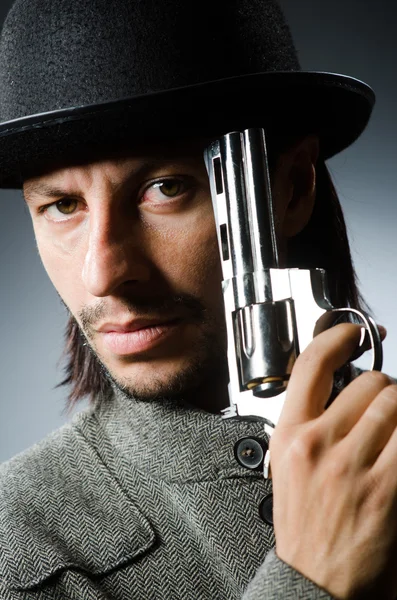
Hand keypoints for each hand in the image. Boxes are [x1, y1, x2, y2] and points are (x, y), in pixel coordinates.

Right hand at [270, 323, 396, 598]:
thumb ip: (311, 423)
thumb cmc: (303, 526)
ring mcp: (353, 467)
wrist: (316, 582)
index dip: (336, 337)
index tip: (354, 332)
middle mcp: (319, 445)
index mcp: (290, 436)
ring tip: (394, 430)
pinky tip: (396, 449)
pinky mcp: (387, 488)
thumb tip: (345, 390)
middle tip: (384, 408)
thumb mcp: (288, 466)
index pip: (311, 365)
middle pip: (370, 384)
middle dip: (384, 390)